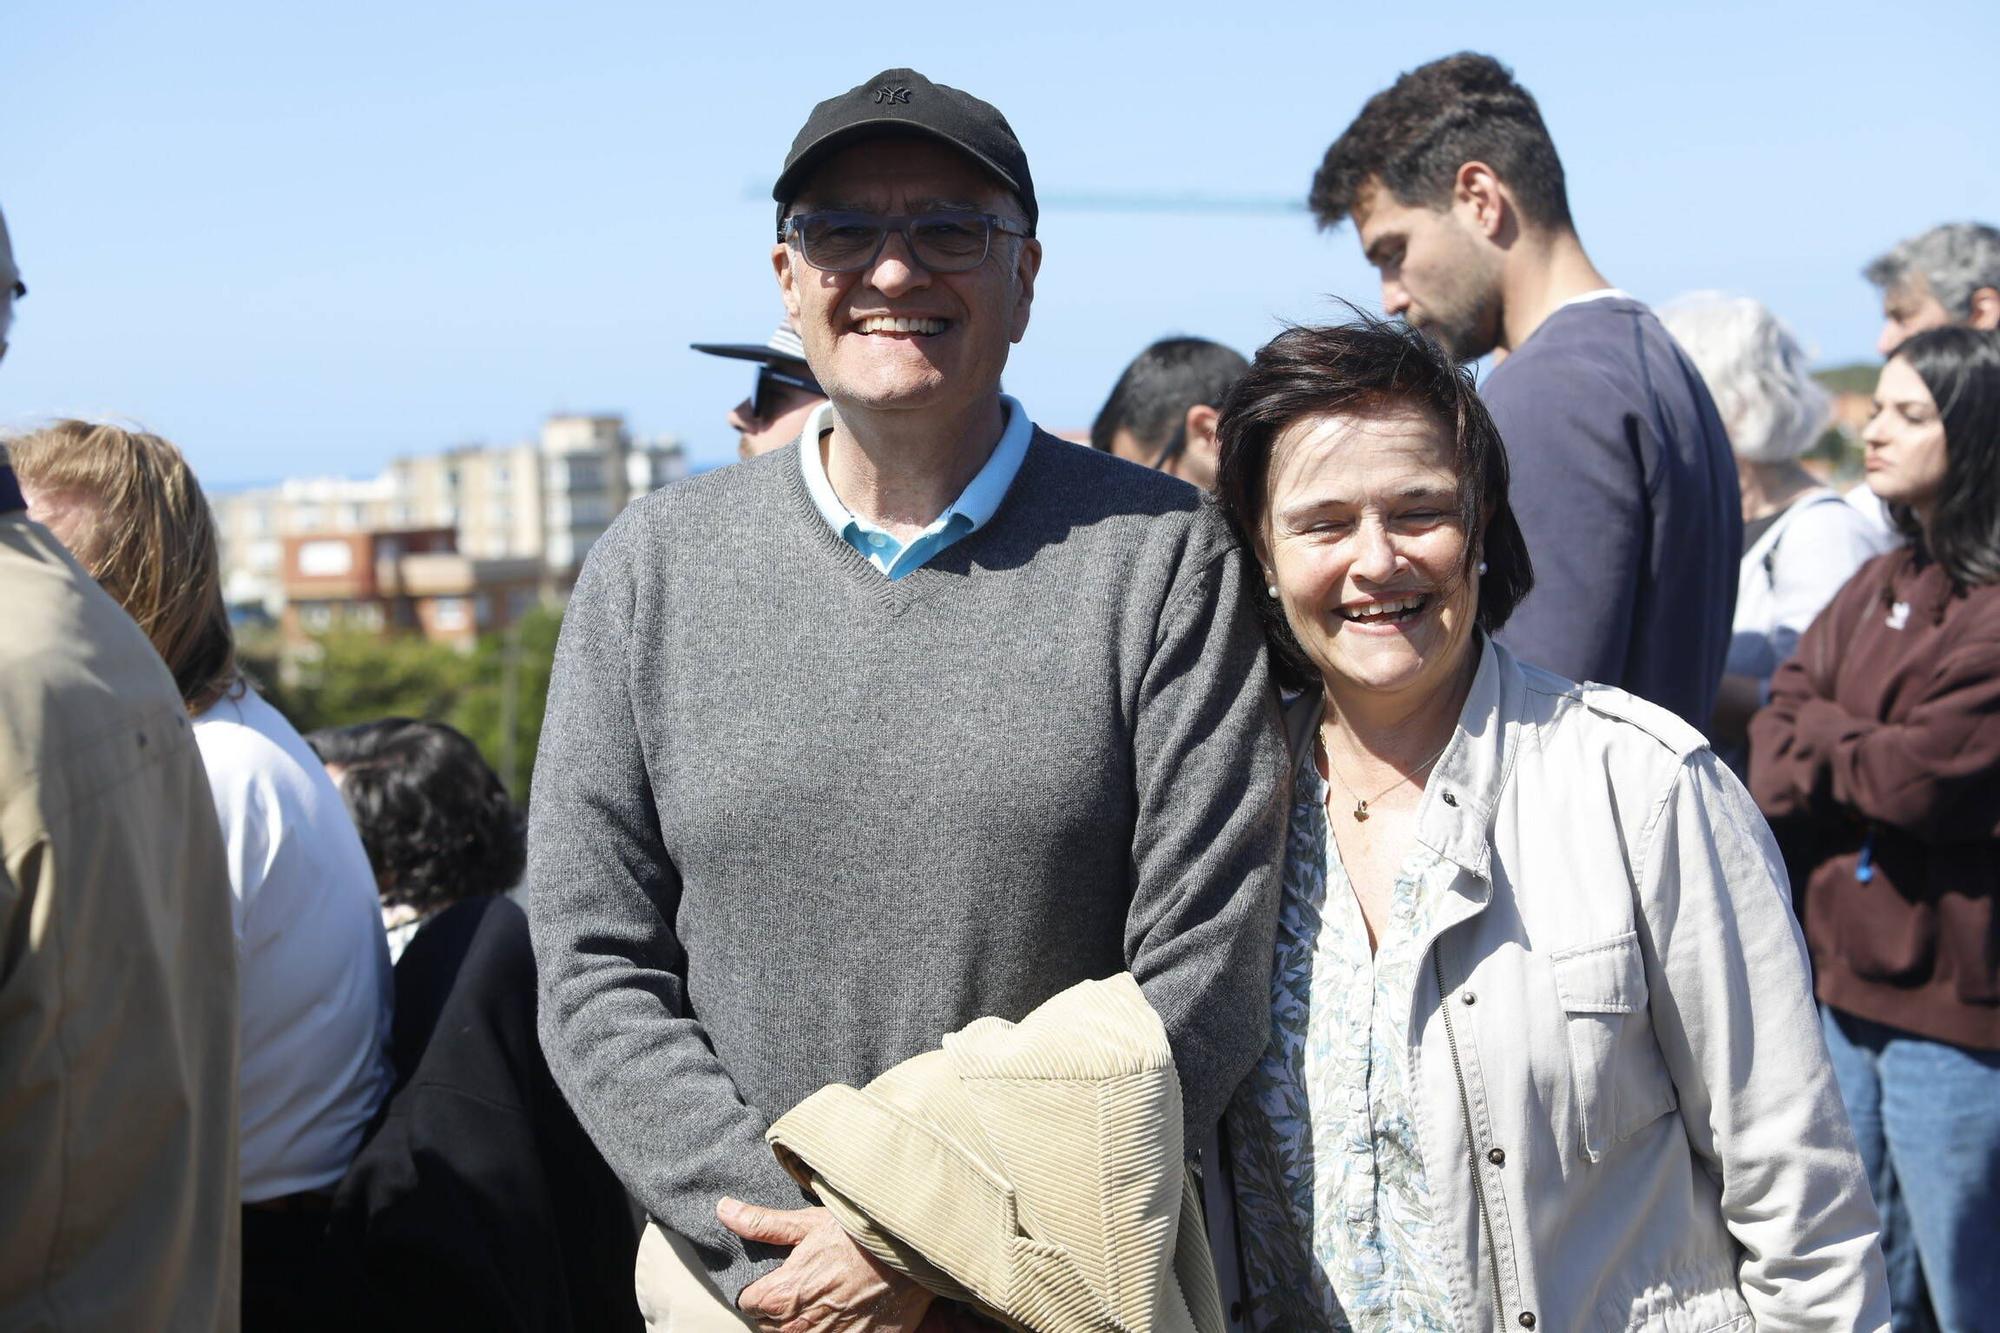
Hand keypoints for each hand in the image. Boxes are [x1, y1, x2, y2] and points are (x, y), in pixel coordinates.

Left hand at [720, 1198, 933, 1332]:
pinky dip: (828, 1330)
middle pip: (770, 1327)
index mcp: (783, 1295)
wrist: (912, 1254)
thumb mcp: (809, 1223)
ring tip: (818, 1300)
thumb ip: (763, 1224)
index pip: (749, 1303)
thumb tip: (723, 1210)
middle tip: (799, 1287)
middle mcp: (801, 1325)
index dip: (759, 1289)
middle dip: (777, 1310)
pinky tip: (840, 1313)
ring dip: (801, 1323)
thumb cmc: (859, 1235)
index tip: (773, 1277)